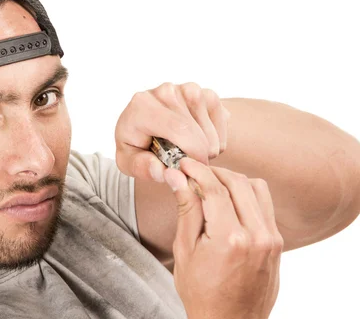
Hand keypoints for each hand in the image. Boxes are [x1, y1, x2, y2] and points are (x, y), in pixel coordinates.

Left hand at [114, 82, 229, 182]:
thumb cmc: (136, 143)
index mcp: (142, 105)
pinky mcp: (205, 92)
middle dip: (199, 156)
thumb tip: (160, 170)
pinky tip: (199, 140)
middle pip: (197, 132)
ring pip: (210, 131)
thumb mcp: (128, 159)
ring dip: (207, 149)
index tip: (192, 168)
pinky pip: (222, 122)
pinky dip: (216, 138)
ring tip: (188, 151)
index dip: (192, 153)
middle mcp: (165, 91)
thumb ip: (140, 167)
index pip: (179, 129)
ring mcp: (187, 89)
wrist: (145, 124)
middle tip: (188, 165)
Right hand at [165, 158, 282, 318]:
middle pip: (237, 182)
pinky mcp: (277, 242)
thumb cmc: (201, 291)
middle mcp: (256, 235)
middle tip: (194, 173)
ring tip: (211, 186)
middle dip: (213, 172)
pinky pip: (264, 204)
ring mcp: (271, 239)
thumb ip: (186, 209)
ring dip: (232, 180)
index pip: (214, 187)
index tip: (183, 163)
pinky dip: (246, 195)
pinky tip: (228, 202)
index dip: (196, 170)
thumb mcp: (185, 250)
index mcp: (230, 239)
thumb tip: (177, 177)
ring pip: (255, 187)